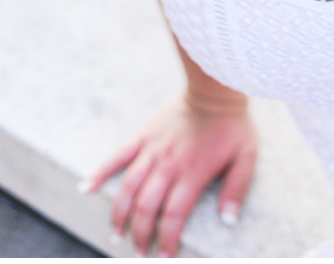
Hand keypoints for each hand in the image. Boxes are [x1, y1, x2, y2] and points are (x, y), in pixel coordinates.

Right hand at [81, 88, 256, 257]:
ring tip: (116, 234)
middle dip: (140, 235)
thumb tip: (229, 219)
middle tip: (140, 251)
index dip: (167, 240)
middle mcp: (168, 166)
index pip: (172, 216)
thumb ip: (238, 188)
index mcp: (192, 174)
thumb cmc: (233, 124)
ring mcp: (152, 151)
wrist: (215, 87)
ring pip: (127, 189)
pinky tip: (86, 188)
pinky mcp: (142, 136)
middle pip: (146, 208)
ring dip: (119, 215)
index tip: (164, 256)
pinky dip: (99, 173)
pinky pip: (116, 157)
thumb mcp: (247, 155)